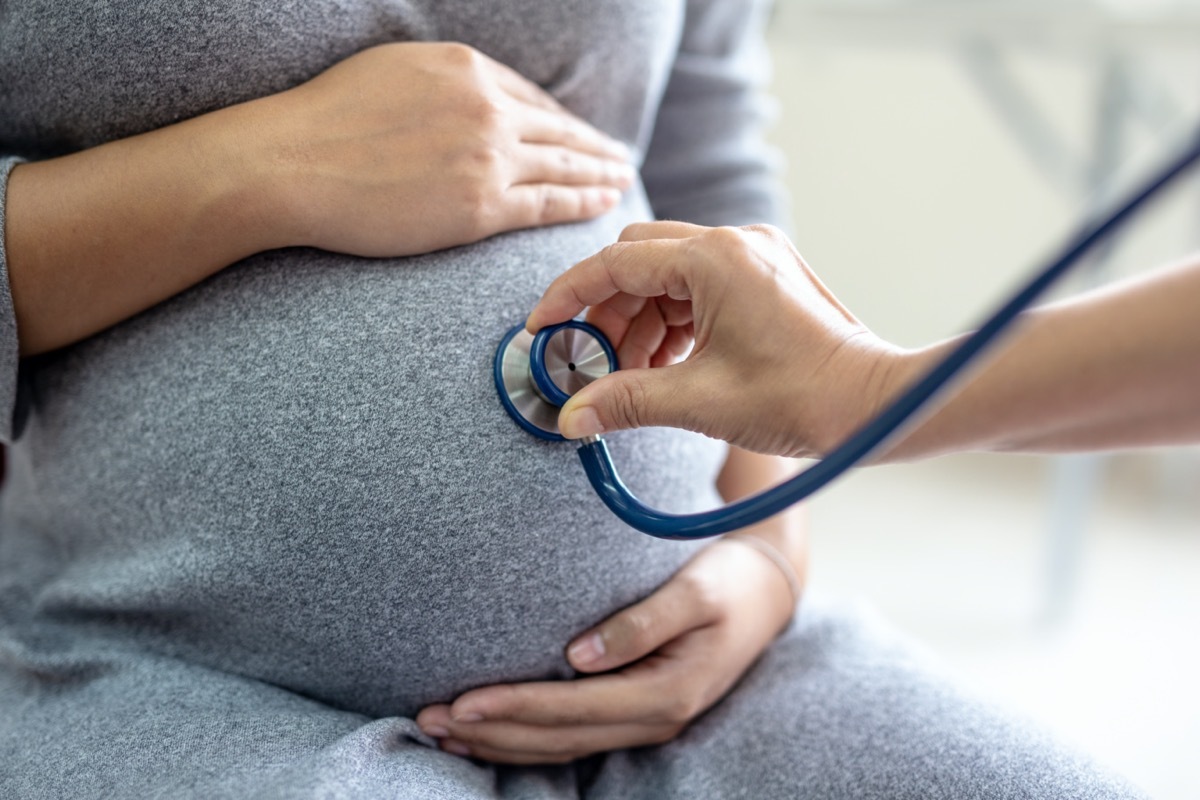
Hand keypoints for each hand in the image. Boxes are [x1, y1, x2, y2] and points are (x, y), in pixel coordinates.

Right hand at [253, 42, 633, 256]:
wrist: (291, 163)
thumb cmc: (324, 119)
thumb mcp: (391, 69)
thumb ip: (441, 83)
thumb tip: (465, 98)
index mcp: (465, 68)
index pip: (528, 97)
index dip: (557, 119)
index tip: (576, 133)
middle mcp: (487, 107)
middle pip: (557, 129)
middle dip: (593, 145)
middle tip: (619, 157)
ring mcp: (487, 157)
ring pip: (562, 166)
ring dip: (598, 174)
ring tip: (621, 181)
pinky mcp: (479, 207)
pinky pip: (545, 205)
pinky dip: (580, 204)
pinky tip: (601, 203)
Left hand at [415, 536, 800, 763]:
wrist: (768, 592)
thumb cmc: (730, 582)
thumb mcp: (697, 589)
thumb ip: (644, 621)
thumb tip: (580, 654)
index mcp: (668, 692)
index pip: (574, 710)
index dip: (515, 709)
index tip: (462, 702)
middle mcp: (654, 719)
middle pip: (558, 738)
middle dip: (491, 732)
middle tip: (428, 718)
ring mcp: (645, 722)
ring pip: (560, 745)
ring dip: (500, 742)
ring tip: (440, 730)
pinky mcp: (636, 712)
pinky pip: (573, 736)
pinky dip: (525, 736)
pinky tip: (487, 730)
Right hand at [525, 222, 909, 457]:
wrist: (873, 404)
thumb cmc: (802, 397)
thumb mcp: (699, 401)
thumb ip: (626, 401)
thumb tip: (571, 416)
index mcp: (715, 259)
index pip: (615, 263)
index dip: (569, 297)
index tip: (542, 329)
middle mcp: (734, 243)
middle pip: (638, 262)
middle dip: (606, 313)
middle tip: (591, 364)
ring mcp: (753, 256)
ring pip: (667, 278)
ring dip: (640, 324)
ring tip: (634, 378)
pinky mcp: (765, 276)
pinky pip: (699, 289)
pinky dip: (672, 324)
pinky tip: (667, 366)